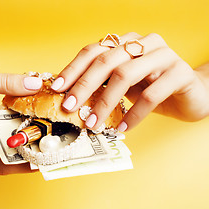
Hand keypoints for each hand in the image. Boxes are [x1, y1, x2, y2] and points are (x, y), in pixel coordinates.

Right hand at [0, 54, 42, 174]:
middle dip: (28, 150)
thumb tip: (34, 83)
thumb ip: (4, 82)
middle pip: (4, 155)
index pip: (0, 162)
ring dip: (22, 136)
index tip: (45, 158)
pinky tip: (27, 113)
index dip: (24, 164)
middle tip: (52, 140)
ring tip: (44, 128)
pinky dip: (12, 123)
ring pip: (2, 142)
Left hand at [51, 32, 208, 130]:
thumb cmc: (150, 89)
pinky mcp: (180, 73)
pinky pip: (152, 94)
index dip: (72, 69)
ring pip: (126, 75)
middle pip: (106, 60)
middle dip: (83, 86)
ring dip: (105, 102)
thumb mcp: (122, 85)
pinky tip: (122, 128)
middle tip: (68, 108)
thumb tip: (67, 98)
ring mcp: (163, 55)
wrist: (190, 95)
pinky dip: (134, 114)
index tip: (56, 88)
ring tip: (93, 123)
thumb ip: (101, 84)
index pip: (93, 51)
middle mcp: (143, 43)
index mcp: (126, 42)